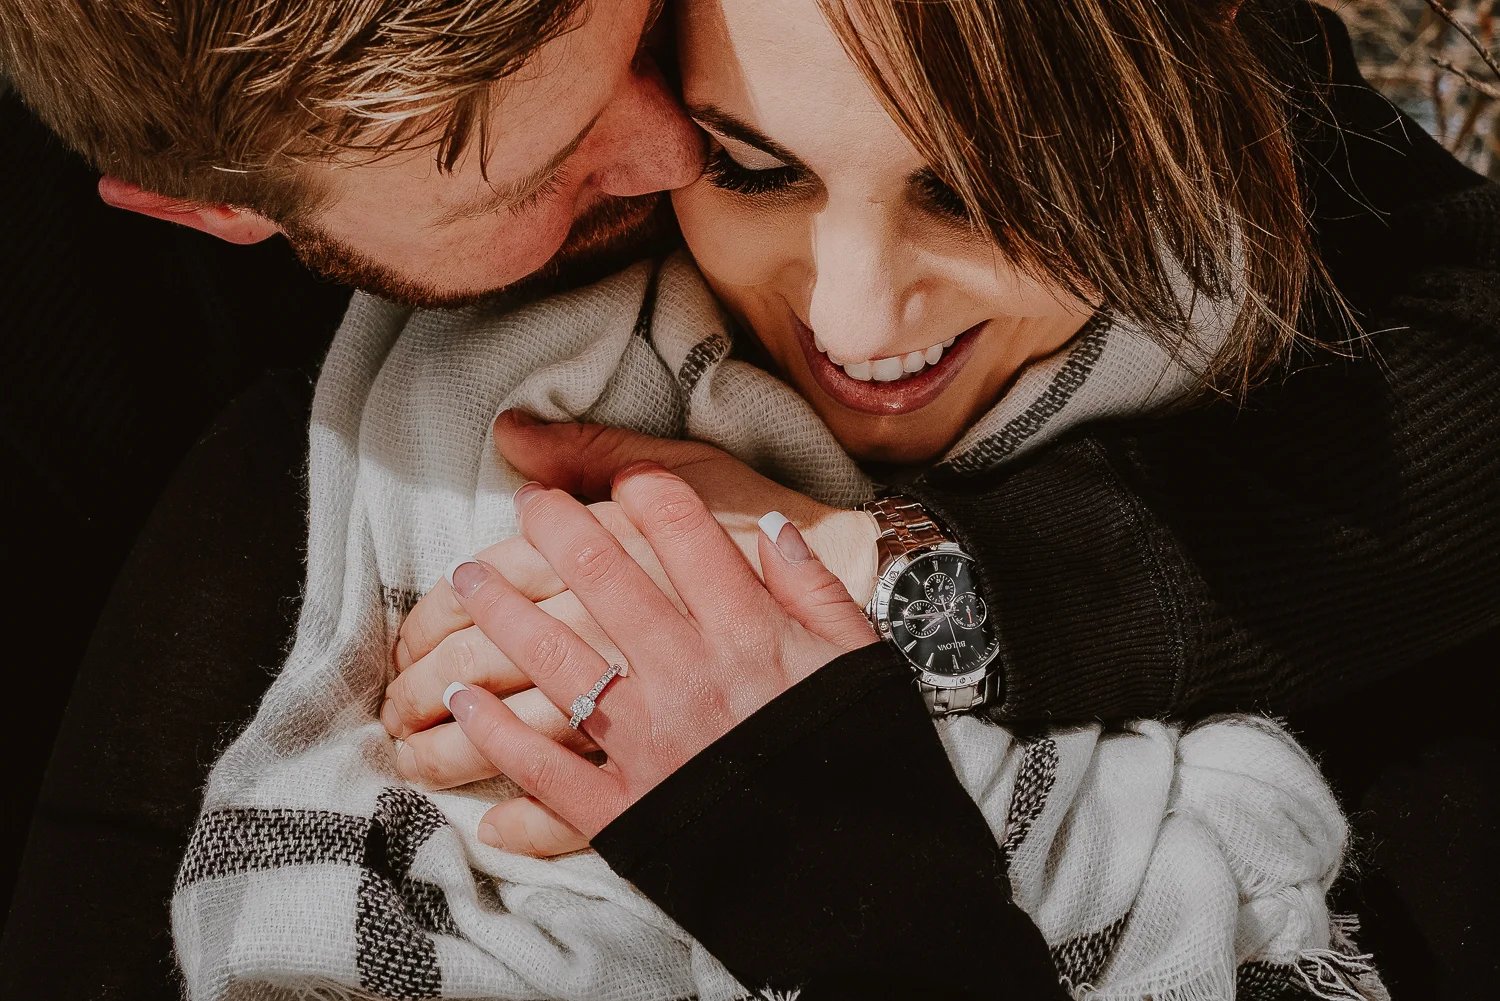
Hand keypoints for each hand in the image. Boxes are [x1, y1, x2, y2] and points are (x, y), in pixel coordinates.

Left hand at [441, 461, 876, 849]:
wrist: (859, 873)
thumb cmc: (863, 758)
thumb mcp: (860, 658)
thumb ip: (815, 587)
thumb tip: (772, 528)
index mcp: (749, 633)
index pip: (684, 533)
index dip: (648, 493)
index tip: (625, 482)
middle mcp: (688, 676)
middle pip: (603, 579)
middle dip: (556, 529)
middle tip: (529, 504)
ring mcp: (649, 744)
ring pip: (556, 661)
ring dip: (502, 614)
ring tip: (467, 579)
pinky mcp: (624, 811)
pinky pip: (543, 769)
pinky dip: (496, 737)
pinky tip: (461, 706)